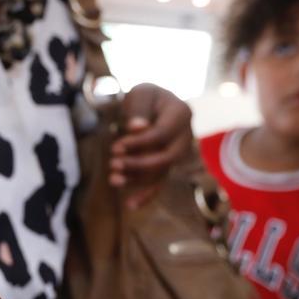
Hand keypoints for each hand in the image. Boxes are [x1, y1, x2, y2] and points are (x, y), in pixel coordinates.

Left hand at [110, 83, 193, 209]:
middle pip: (165, 158)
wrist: (152, 105)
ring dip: (136, 179)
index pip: (161, 134)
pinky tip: (129, 205)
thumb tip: (137, 128)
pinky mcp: (167, 166)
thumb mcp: (141, 93)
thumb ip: (139, 107)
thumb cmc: (145, 97)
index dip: (139, 143)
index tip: (116, 147)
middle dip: (138, 164)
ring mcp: (178, 153)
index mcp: (182, 113)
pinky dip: (146, 195)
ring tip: (113, 180)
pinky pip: (160, 183)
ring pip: (161, 173)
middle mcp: (185, 136)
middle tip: (113, 164)